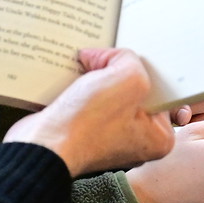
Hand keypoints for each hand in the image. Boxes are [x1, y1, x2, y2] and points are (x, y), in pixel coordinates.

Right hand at [5, 48, 175, 177]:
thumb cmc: (89, 123)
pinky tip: (73, 72)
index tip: (131, 60)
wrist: (42, 144)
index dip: (145, 69)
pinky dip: (80, 85)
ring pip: (108, 91)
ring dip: (96, 75)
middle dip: (118, 71)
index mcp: (158, 136)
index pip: (161, 91)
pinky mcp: (82, 130)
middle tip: (104, 61)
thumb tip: (106, 58)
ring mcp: (107, 136)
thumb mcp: (128, 78)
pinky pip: (87, 99)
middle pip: (133, 89)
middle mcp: (135, 140)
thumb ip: (130, 59)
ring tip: (86, 63)